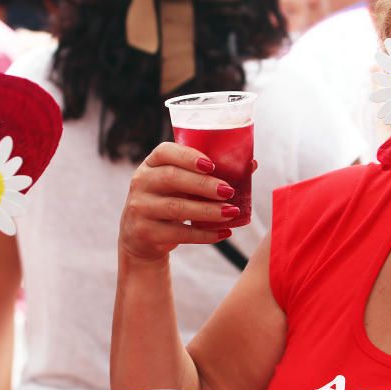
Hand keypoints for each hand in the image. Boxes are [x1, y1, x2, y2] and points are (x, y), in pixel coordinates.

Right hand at [119, 142, 240, 260]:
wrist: (141, 237)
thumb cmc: (170, 201)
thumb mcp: (179, 185)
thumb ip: (207, 175)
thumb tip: (251, 165)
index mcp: (150, 164)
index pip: (164, 152)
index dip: (188, 156)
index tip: (211, 164)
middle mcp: (141, 182)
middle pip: (172, 178)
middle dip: (203, 184)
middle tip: (228, 190)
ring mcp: (140, 208)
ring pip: (176, 207)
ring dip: (207, 210)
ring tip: (231, 212)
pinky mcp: (145, 232)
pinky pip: (178, 233)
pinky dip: (204, 234)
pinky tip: (224, 233)